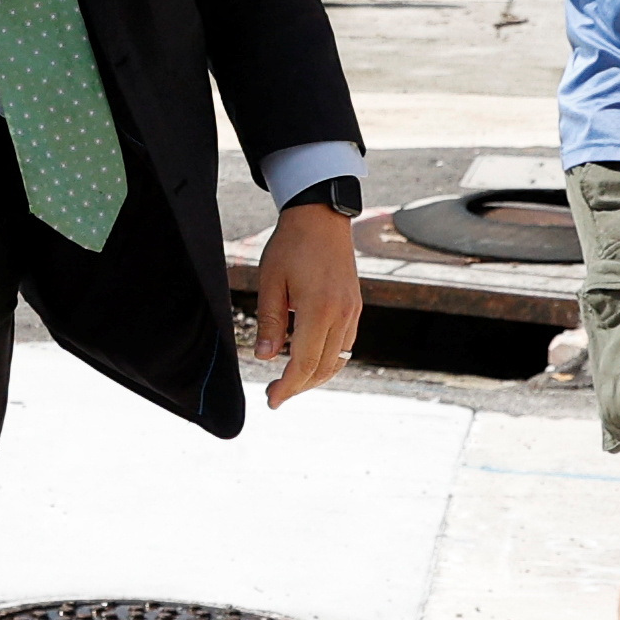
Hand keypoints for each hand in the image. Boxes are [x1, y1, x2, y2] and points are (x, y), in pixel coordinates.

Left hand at [254, 200, 359, 408]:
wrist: (321, 218)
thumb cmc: (291, 246)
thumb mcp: (270, 282)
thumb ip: (269, 321)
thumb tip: (264, 357)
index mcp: (319, 309)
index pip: (303, 362)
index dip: (287, 386)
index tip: (272, 400)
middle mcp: (342, 315)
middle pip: (323, 368)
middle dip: (298, 386)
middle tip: (274, 394)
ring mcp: (352, 312)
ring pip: (337, 360)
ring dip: (314, 376)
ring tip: (288, 381)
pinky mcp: (355, 307)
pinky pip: (345, 346)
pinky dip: (327, 360)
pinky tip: (306, 359)